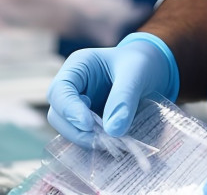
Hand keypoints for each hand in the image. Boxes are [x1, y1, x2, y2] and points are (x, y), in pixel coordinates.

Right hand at [47, 33, 178, 146]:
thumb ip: (124, 97)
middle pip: (58, 114)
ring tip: (110, 140)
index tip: (89, 125)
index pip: (60, 90)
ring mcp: (76, 105)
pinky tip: (110, 142)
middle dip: (77, 129)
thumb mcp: (136, 73)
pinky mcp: (84, 122)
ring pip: (67, 129)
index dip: (69, 110)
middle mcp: (71, 87)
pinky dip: (92, 143)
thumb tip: (113, 130)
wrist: (149, 70)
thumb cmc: (139, 63)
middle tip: (103, 138)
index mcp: (78, 66)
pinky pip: (80, 136)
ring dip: (85, 139)